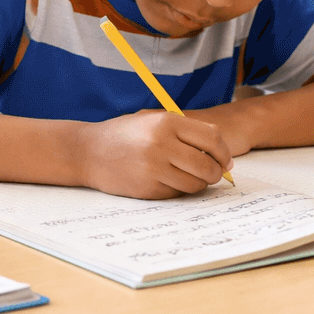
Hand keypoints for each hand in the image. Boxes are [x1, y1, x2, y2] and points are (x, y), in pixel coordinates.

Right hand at [79, 110, 233, 198]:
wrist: (88, 151)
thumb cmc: (125, 134)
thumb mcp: (153, 120)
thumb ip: (185, 130)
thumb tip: (221, 152)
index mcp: (166, 123)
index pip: (213, 139)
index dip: (224, 152)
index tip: (225, 160)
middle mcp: (161, 145)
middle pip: (208, 165)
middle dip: (216, 172)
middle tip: (214, 173)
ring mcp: (154, 168)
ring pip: (196, 183)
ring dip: (200, 184)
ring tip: (191, 177)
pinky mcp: (148, 188)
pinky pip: (177, 193)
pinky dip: (180, 189)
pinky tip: (170, 180)